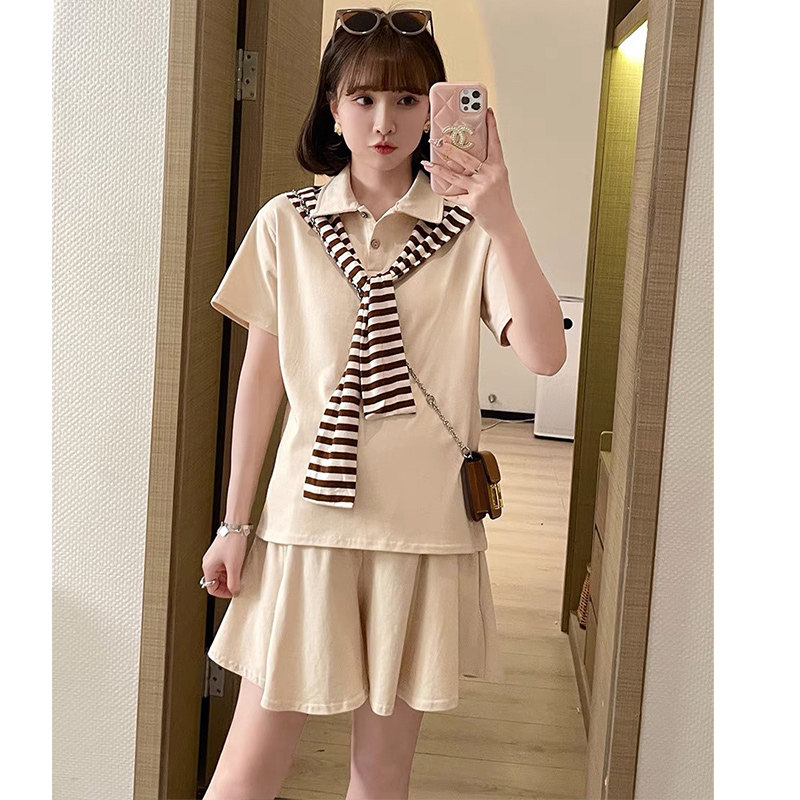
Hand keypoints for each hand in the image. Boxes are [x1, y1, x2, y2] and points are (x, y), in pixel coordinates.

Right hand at [201, 533, 247, 597]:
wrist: (236, 525)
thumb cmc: (232, 542)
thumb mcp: (234, 566)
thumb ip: (234, 582)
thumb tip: (234, 592)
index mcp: (208, 567)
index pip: (211, 588)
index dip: (223, 593)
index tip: (233, 592)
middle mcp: (209, 563)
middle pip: (216, 582)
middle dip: (227, 585)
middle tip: (238, 585)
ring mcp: (215, 557)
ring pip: (221, 574)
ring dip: (230, 577)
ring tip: (240, 575)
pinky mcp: (221, 553)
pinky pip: (224, 567)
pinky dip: (231, 570)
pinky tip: (239, 567)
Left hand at [421, 107, 515, 235]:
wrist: (505, 223)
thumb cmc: (500, 201)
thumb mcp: (498, 180)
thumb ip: (485, 169)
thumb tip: (465, 159)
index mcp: (498, 167)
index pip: (495, 143)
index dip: (491, 126)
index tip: (487, 112)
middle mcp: (490, 175)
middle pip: (466, 158)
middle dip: (450, 148)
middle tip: (438, 140)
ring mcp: (481, 188)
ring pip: (455, 176)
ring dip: (438, 169)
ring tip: (427, 162)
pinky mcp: (473, 202)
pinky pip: (455, 196)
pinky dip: (447, 195)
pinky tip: (438, 191)